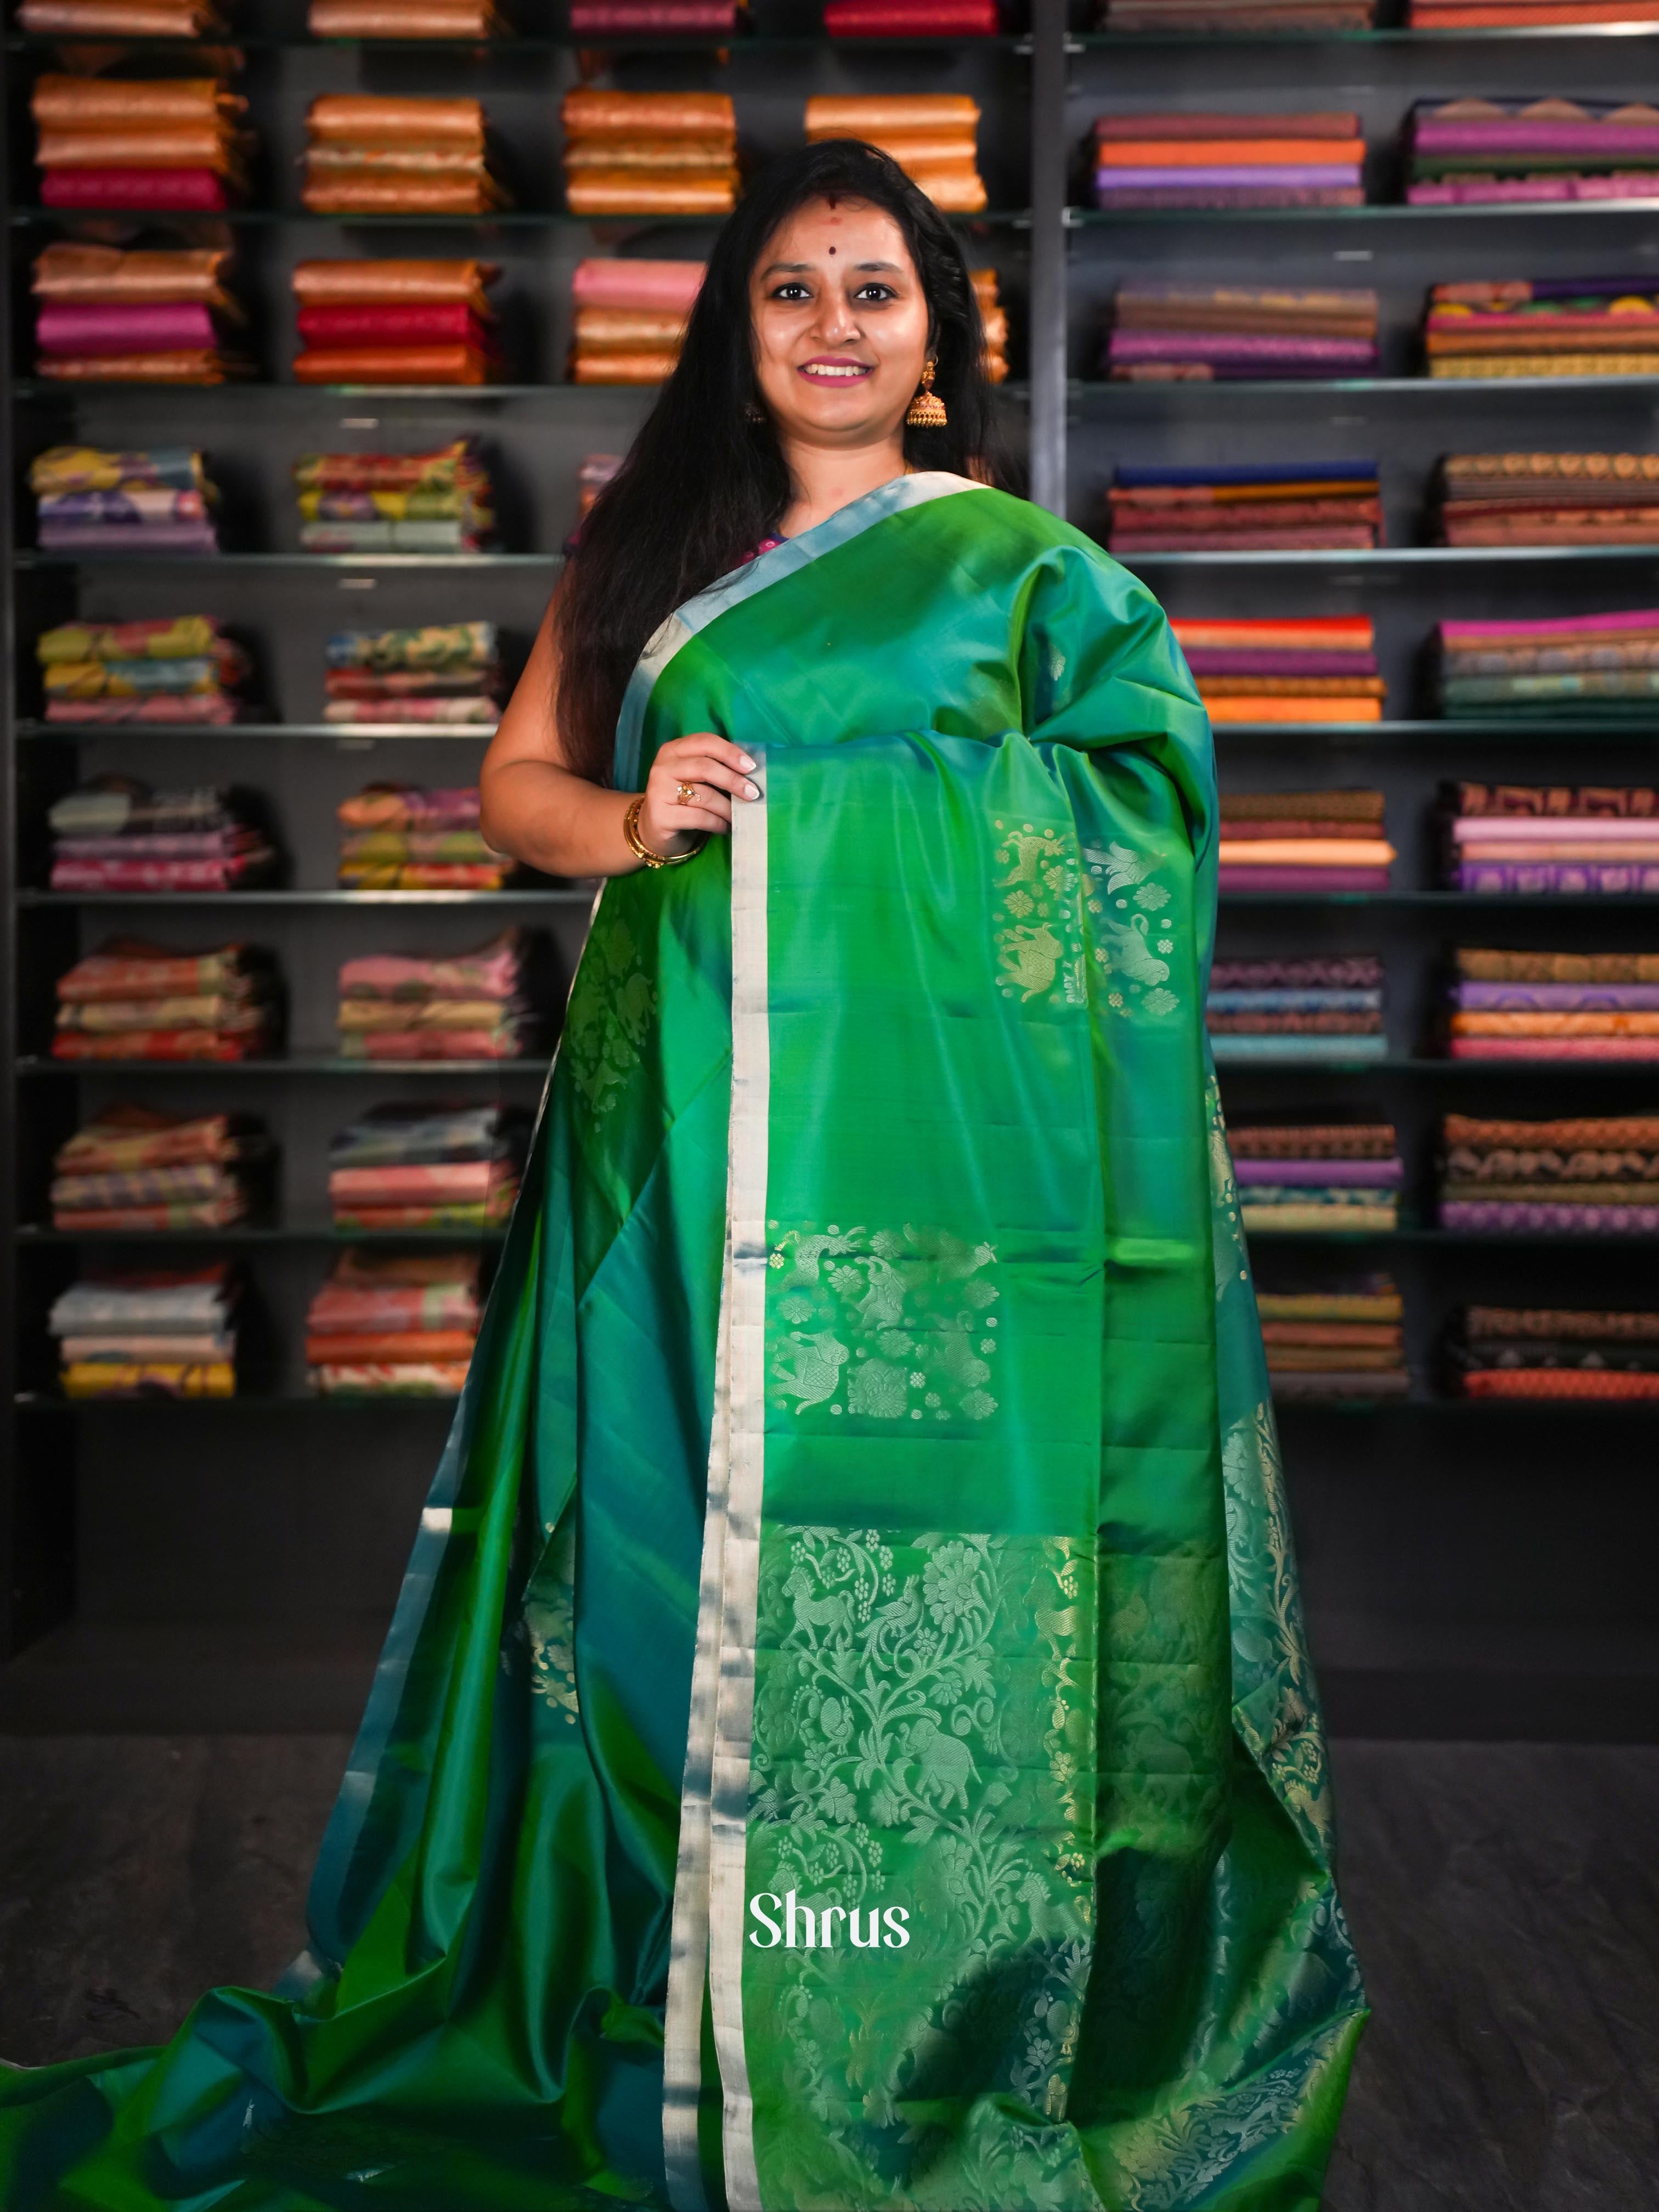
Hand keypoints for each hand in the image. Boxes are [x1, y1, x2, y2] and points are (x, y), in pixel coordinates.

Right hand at [635, 733, 759, 856]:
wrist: (654, 829)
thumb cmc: (682, 800)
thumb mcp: (694, 777)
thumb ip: (714, 767)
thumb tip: (750, 771)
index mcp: (673, 750)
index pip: (705, 742)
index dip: (730, 753)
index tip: (751, 767)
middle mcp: (662, 767)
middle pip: (705, 767)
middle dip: (733, 780)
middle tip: (753, 794)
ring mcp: (659, 791)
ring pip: (704, 795)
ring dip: (728, 808)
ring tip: (739, 815)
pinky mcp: (661, 815)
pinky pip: (699, 817)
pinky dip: (718, 823)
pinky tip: (725, 827)